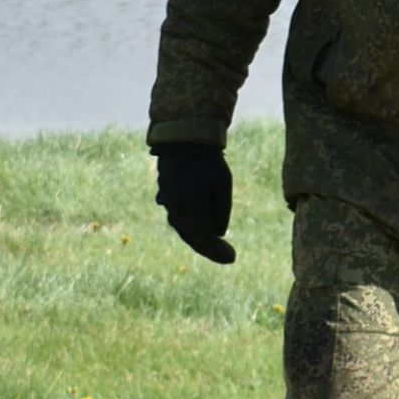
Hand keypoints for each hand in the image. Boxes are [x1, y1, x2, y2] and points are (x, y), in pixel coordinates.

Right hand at [155, 143, 235, 262]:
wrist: (184, 140)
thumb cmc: (208, 162)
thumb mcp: (222, 186)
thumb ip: (220, 212)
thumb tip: (218, 232)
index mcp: (190, 212)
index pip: (204, 242)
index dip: (217, 253)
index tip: (232, 258)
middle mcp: (176, 212)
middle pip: (193, 238)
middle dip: (210, 248)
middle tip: (227, 254)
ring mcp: (169, 204)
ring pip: (184, 229)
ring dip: (199, 237)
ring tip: (214, 242)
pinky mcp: (166, 196)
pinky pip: (179, 217)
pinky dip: (190, 225)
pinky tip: (199, 225)